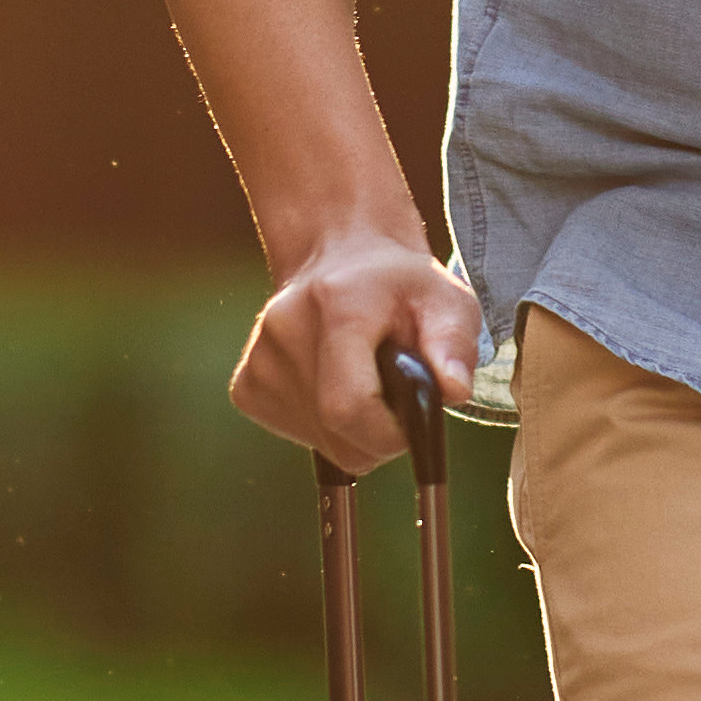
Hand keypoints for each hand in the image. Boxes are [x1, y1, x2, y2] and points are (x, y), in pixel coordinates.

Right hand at [230, 220, 494, 469]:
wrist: (341, 256)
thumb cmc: (401, 286)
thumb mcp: (447, 300)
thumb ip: (454, 343)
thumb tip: (453, 390)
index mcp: (337, 304)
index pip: (348, 407)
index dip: (390, 433)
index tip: (411, 418)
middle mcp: (284, 329)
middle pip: (337, 435)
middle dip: (380, 434)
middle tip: (395, 394)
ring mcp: (259, 360)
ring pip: (322, 443)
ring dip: (355, 430)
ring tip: (365, 380)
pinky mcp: (246, 386)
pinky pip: (298, 436)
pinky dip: (327, 427)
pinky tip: (335, 384)